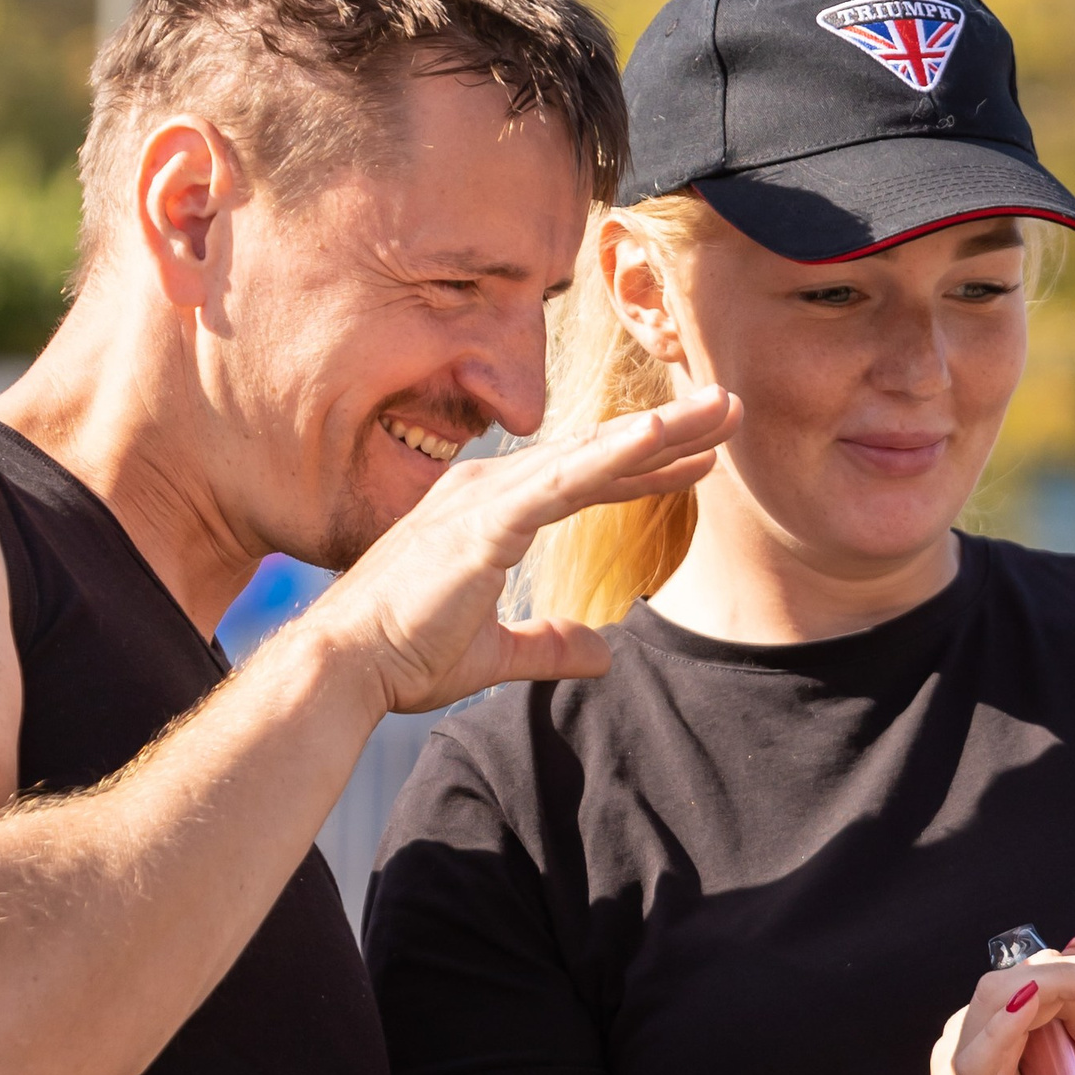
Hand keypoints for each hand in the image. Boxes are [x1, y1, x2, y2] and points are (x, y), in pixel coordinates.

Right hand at [308, 388, 739, 718]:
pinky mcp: (486, 521)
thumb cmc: (402, 655)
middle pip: (596, 455)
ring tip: (720, 408)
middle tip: (728, 410)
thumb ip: (550, 646)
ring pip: (590, 455)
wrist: (346, 666)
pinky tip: (660, 433)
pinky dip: (613, 453)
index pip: (584, 482)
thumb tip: (603, 653)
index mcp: (490, 513)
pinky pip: (562, 480)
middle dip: (667, 433)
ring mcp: (487, 498)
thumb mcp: (495, 655)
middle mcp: (489, 489)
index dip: (644, 469)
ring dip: (659, 430)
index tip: (698, 458)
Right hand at [911, 946, 1074, 1074]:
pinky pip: (979, 1056)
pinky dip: (1004, 1025)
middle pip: (1032, 973)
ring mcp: (962, 1071)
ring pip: (1005, 994)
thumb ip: (1068, 1046)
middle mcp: (970, 1040)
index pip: (1046, 976)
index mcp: (992, 1034)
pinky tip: (1034, 1005)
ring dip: (1070, 983)